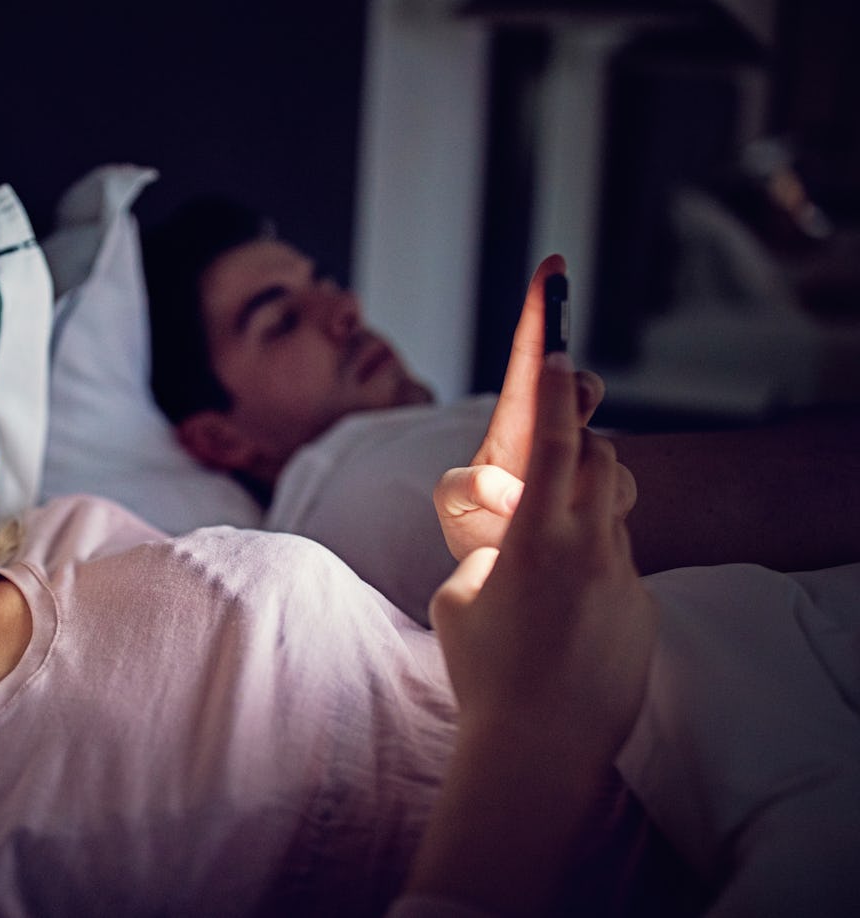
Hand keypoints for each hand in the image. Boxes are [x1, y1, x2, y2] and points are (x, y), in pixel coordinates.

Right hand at [431, 351, 655, 765]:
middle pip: (605, 461)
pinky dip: (593, 568)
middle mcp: (591, 549)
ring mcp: (624, 580)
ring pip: (616, 512)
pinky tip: (565, 618)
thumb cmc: (484, 673)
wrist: (540, 749)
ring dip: (588, 506)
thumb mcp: (457, 599)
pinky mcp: (642, 612)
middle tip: (556, 457)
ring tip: (550, 546)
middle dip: (583, 444)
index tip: (559, 350)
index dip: (556, 392)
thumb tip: (508, 543)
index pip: (557, 444)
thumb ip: (484, 553)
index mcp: (537, 538)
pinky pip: (621, 565)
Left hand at [435, 256, 613, 560]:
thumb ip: (468, 490)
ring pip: (604, 444)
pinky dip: (605, 502)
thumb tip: (508, 492)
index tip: (552, 266)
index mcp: (512, 425)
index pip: (528, 360)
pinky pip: (620, 488)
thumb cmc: (476, 530)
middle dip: (576, 389)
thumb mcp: (456, 506)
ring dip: (585, 464)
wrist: (509, 574)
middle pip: (575, 388)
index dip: (540, 312)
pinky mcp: (604, 494)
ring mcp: (580, 462)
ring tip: (547, 497)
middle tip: (572, 399)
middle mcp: (550, 435)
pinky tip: (577, 523)